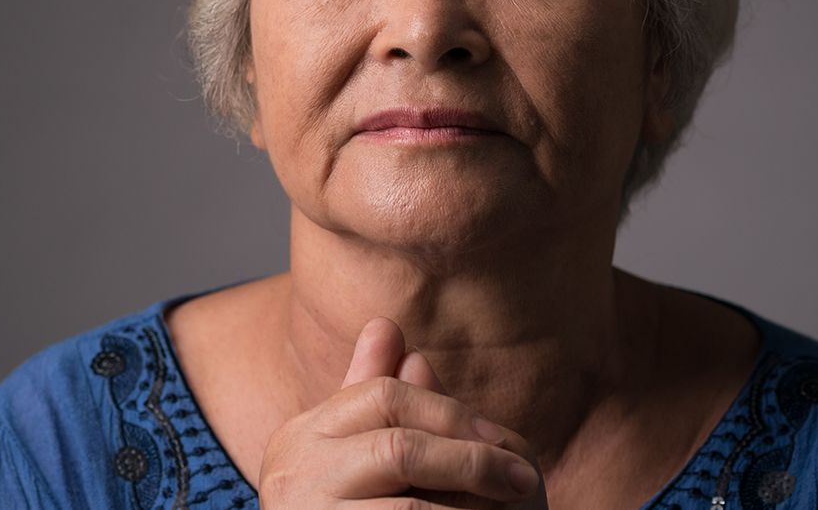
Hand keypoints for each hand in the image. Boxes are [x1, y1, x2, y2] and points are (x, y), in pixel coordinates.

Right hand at [257, 317, 547, 508]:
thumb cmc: (350, 508)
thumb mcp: (360, 452)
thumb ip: (377, 398)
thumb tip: (388, 326)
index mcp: (301, 436)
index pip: (381, 396)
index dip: (447, 411)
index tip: (498, 435)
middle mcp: (293, 476)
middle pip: (398, 448)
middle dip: (469, 460)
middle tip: (524, 479)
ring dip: (469, 509)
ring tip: (514, 508)